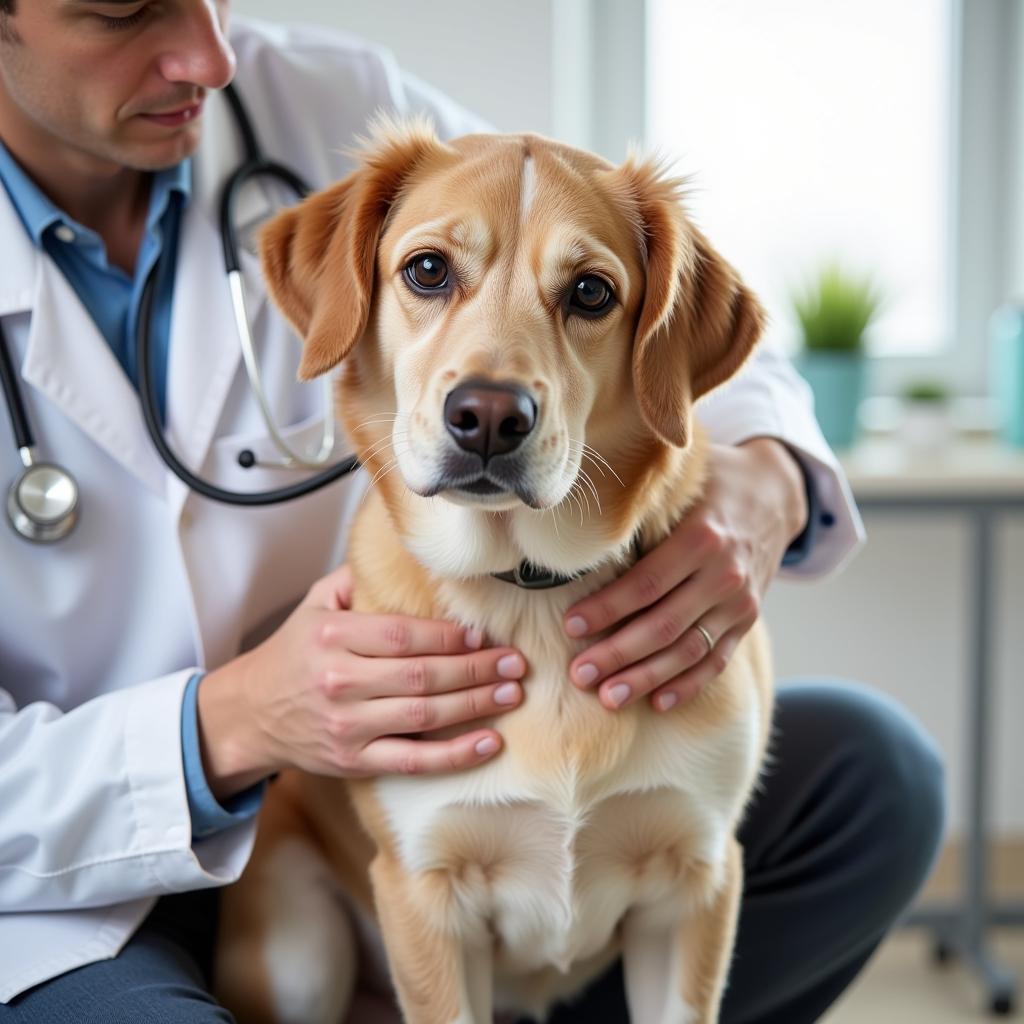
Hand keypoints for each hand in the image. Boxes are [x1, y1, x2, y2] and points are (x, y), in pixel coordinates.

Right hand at [198, 565, 526, 797]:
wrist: (249, 714)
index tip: (483, 634)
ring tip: (511, 693)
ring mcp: (347, 726)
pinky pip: (413, 760)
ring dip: (474, 705)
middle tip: (514, 663)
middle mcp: (339, 681)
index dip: (449, 637)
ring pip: (423, 717)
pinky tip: (488, 743)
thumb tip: (410, 558)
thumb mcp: (314, 606)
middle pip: (421, 676)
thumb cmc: (292, 654)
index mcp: (332, 637)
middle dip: (475, 669)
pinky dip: (454, 755)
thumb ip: (358, 581)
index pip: (402, 635)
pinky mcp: (355, 761)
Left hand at [563, 438, 807, 711]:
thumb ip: (641, 503)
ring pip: (688, 651)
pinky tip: (658, 702)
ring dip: (646, 679)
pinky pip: (717, 660)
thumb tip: (580, 525)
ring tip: (608, 698)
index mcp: (702, 537)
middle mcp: (725, 575)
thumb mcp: (681, 480)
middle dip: (618, 654)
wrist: (775, 493)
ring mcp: (740, 603)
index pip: (646, 584)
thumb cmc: (710, 482)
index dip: (607, 609)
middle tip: (579, 673)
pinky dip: (689, 685)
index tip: (570, 626)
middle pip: (663, 626)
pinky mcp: (747, 620)